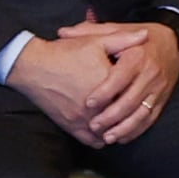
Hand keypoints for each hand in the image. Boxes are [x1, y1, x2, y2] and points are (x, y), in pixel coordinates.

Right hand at [4, 32, 132, 148]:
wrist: (32, 67)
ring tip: (124, 119)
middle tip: (138, 106)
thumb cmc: (64, 53)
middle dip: (132, 111)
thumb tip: (145, 35)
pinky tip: (107, 130)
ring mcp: (84, 119)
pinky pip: (94, 141)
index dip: (140, 89)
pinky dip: (103, 138)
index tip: (143, 86)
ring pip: (112, 132)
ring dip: (119, 128)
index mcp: (107, 83)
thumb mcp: (95, 41)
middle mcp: (97, 106)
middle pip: (124, 115)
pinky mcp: (72, 127)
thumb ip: (123, 40)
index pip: (133, 92)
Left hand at [57, 19, 178, 147]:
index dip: (105, 92)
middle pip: (130, 100)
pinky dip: (136, 130)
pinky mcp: (163, 99)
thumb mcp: (118, 28)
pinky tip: (122, 137)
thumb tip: (62, 32)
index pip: (120, 77)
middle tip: (93, 126)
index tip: (88, 103)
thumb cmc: (141, 37)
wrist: (174, 43)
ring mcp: (158, 88)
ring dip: (124, 127)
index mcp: (137, 55)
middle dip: (111, 116)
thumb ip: (90, 31)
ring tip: (107, 137)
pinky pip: (150, 118)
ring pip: (142, 113)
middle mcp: (150, 73)